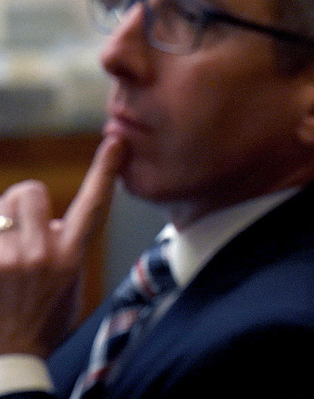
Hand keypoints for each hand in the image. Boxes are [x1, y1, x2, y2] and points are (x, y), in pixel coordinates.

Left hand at [0, 136, 127, 355]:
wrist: (11, 358)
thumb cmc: (44, 321)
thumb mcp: (71, 283)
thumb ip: (66, 246)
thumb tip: (53, 222)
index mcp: (71, 256)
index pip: (94, 204)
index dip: (106, 169)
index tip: (116, 141)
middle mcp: (41, 254)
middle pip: (28, 191)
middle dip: (22, 204)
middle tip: (20, 229)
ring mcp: (7, 259)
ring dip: (0, 223)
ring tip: (6, 253)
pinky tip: (1, 266)